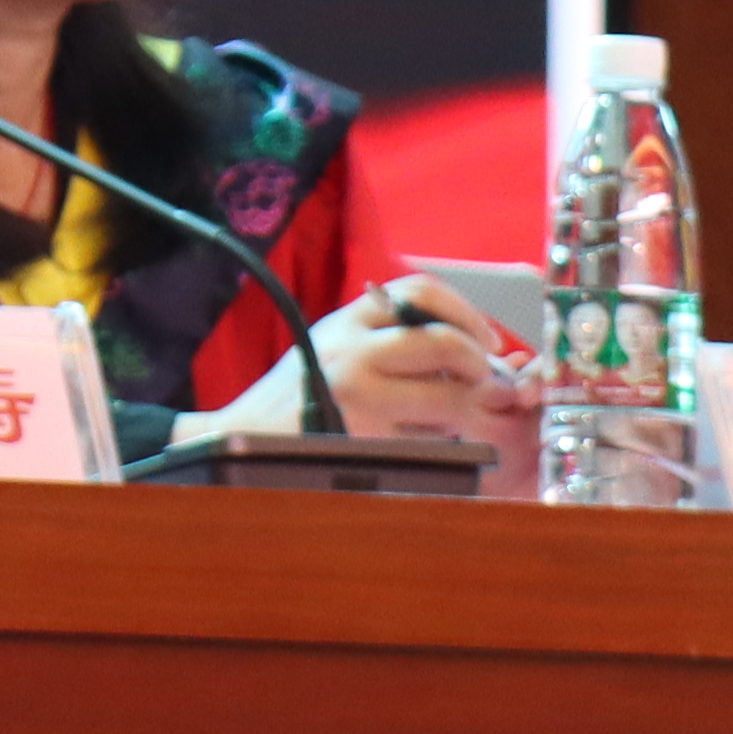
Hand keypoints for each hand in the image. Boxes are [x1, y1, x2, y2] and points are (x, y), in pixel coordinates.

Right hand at [190, 283, 536, 458]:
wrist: (248, 438)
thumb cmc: (298, 396)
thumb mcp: (332, 347)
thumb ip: (384, 339)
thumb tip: (465, 348)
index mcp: (346, 321)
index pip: (419, 292)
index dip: (465, 311)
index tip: (484, 337)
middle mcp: (354, 350)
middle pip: (445, 344)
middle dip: (479, 365)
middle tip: (483, 380)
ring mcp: (363, 395)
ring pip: (448, 396)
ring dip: (462, 410)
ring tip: (448, 417)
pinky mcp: (370, 438)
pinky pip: (432, 438)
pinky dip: (439, 441)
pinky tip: (420, 441)